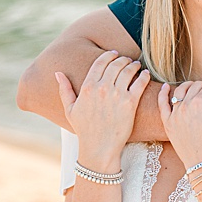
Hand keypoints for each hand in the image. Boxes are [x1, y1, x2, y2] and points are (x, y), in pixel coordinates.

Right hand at [53, 51, 149, 171]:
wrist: (99, 147)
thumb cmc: (84, 130)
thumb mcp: (69, 109)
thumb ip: (64, 89)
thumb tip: (58, 73)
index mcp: (87, 87)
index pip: (100, 63)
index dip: (108, 55)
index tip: (114, 54)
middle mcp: (102, 88)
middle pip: (115, 64)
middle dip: (122, 59)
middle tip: (126, 59)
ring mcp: (117, 95)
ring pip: (128, 71)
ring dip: (133, 65)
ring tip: (135, 65)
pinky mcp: (130, 103)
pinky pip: (139, 83)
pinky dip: (143, 75)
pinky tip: (144, 74)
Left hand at [157, 78, 201, 166]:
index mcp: (200, 103)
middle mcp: (185, 106)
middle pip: (195, 87)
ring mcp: (174, 114)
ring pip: (179, 91)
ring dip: (188, 86)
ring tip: (195, 88)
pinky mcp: (168, 123)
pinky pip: (162, 104)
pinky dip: (163, 93)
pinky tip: (166, 87)